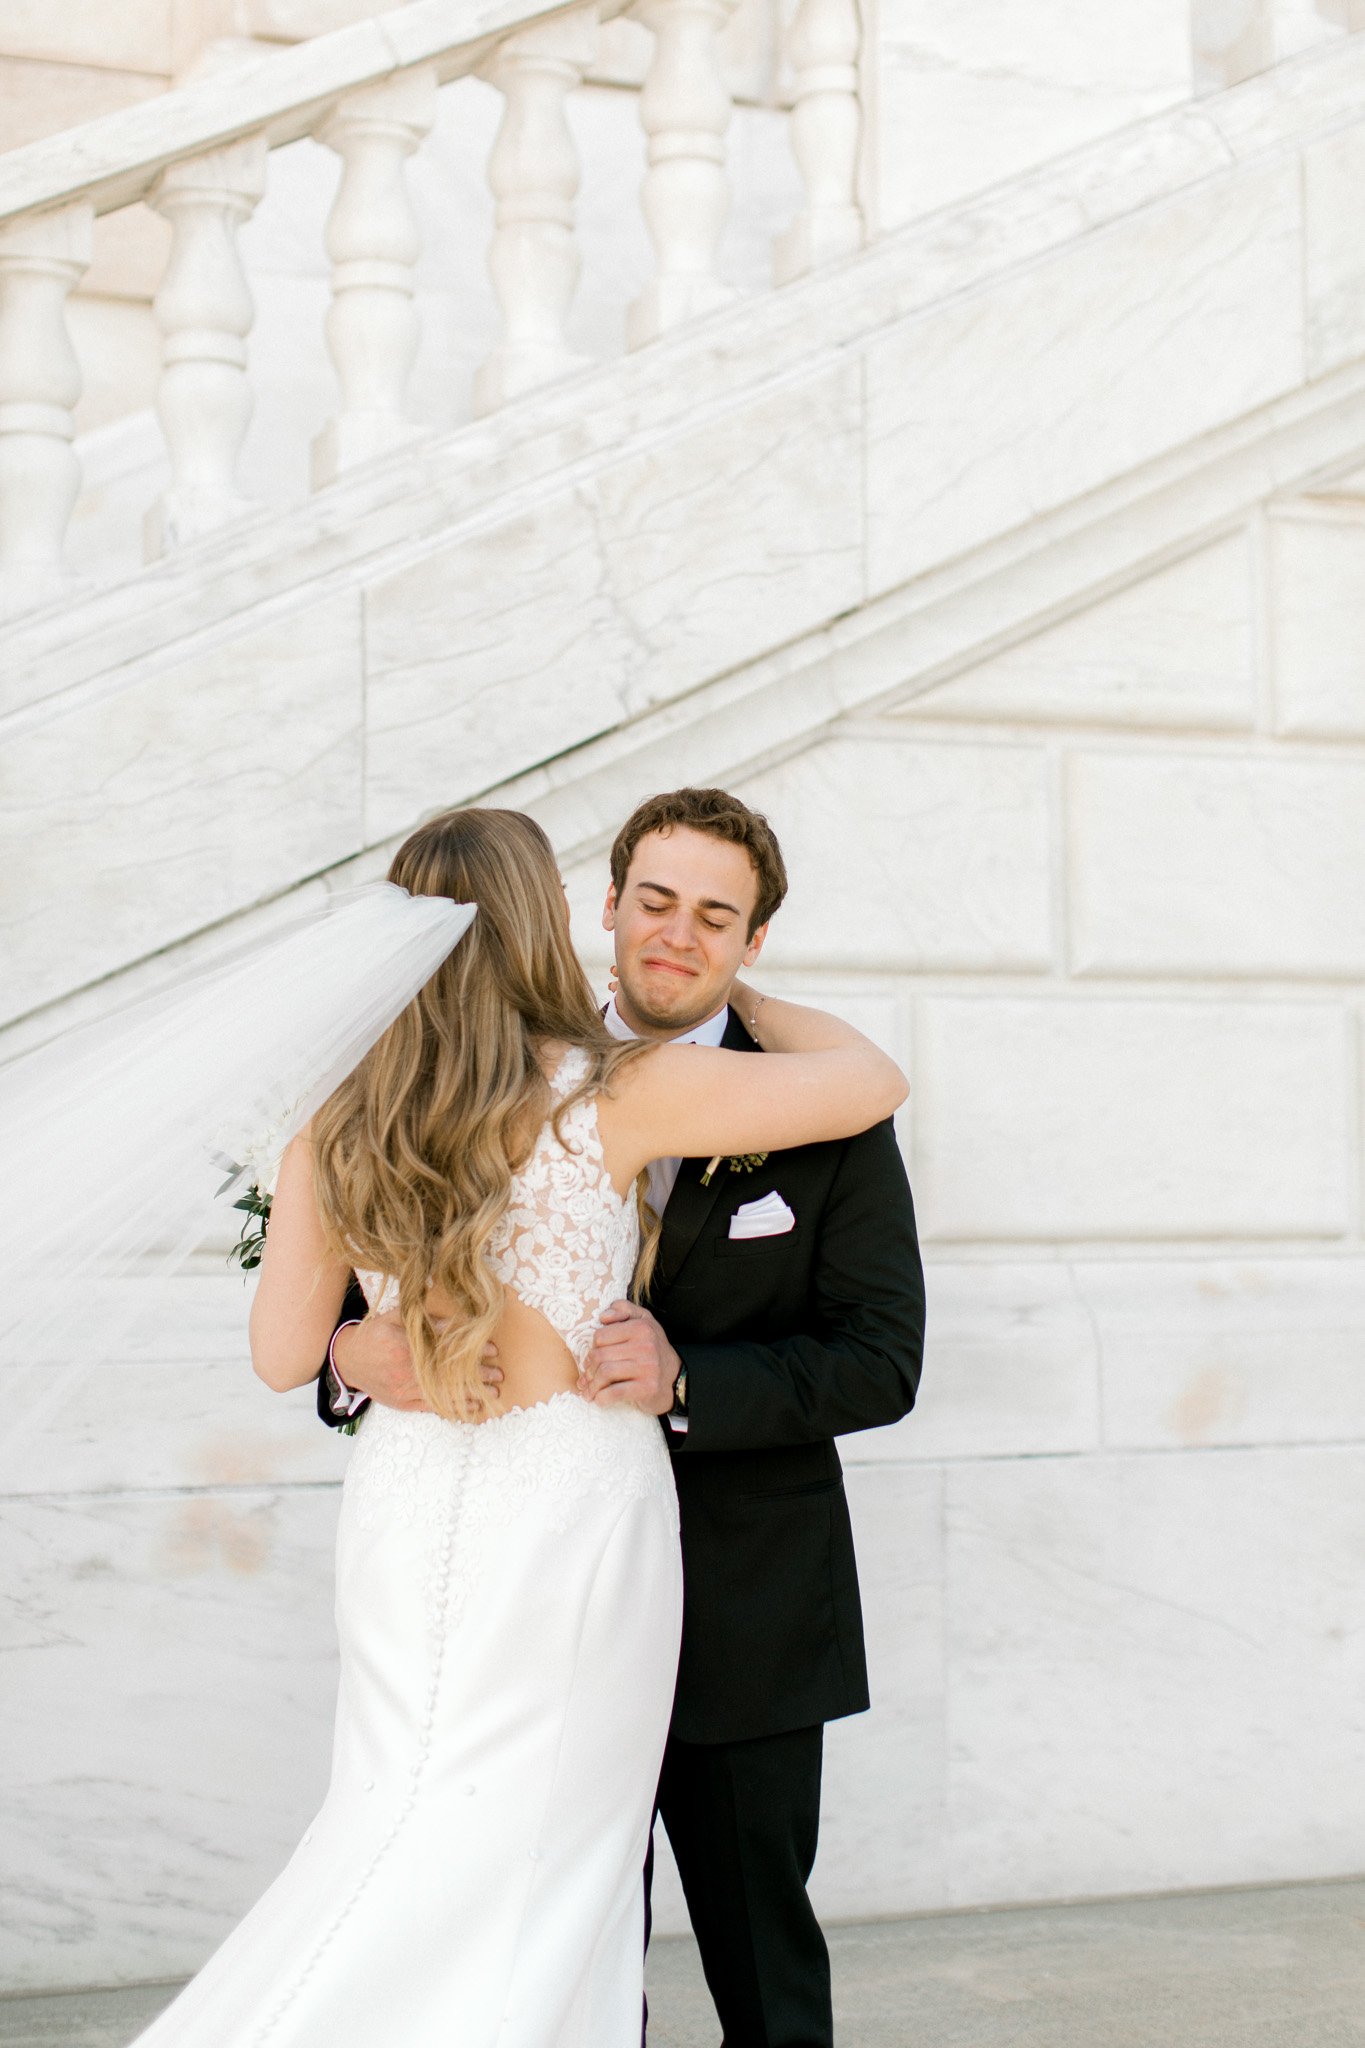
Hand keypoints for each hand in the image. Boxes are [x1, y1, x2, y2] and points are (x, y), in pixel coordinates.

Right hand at [333, 1311, 502, 1415]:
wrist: (348, 1361)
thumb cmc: (374, 1334)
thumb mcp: (396, 1318)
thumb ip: (425, 1320)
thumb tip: (454, 1323)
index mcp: (404, 1348)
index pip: (446, 1352)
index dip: (471, 1353)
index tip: (492, 1351)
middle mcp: (405, 1373)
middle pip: (449, 1377)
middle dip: (477, 1377)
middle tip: (499, 1375)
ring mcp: (405, 1392)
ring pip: (443, 1396)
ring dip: (471, 1397)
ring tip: (494, 1395)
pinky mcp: (404, 1404)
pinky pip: (432, 1409)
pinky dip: (453, 1410)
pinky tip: (472, 1409)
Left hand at [580, 1300, 679, 1414]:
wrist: (676, 1378)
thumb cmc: (652, 1348)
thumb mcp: (643, 1321)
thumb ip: (623, 1309)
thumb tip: (603, 1317)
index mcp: (641, 1326)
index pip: (600, 1336)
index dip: (592, 1348)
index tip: (593, 1358)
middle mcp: (646, 1345)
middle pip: (600, 1356)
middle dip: (588, 1369)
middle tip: (587, 1376)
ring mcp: (647, 1367)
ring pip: (605, 1373)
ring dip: (592, 1385)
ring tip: (590, 1389)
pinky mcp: (647, 1388)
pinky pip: (614, 1393)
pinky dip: (602, 1398)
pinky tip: (599, 1399)